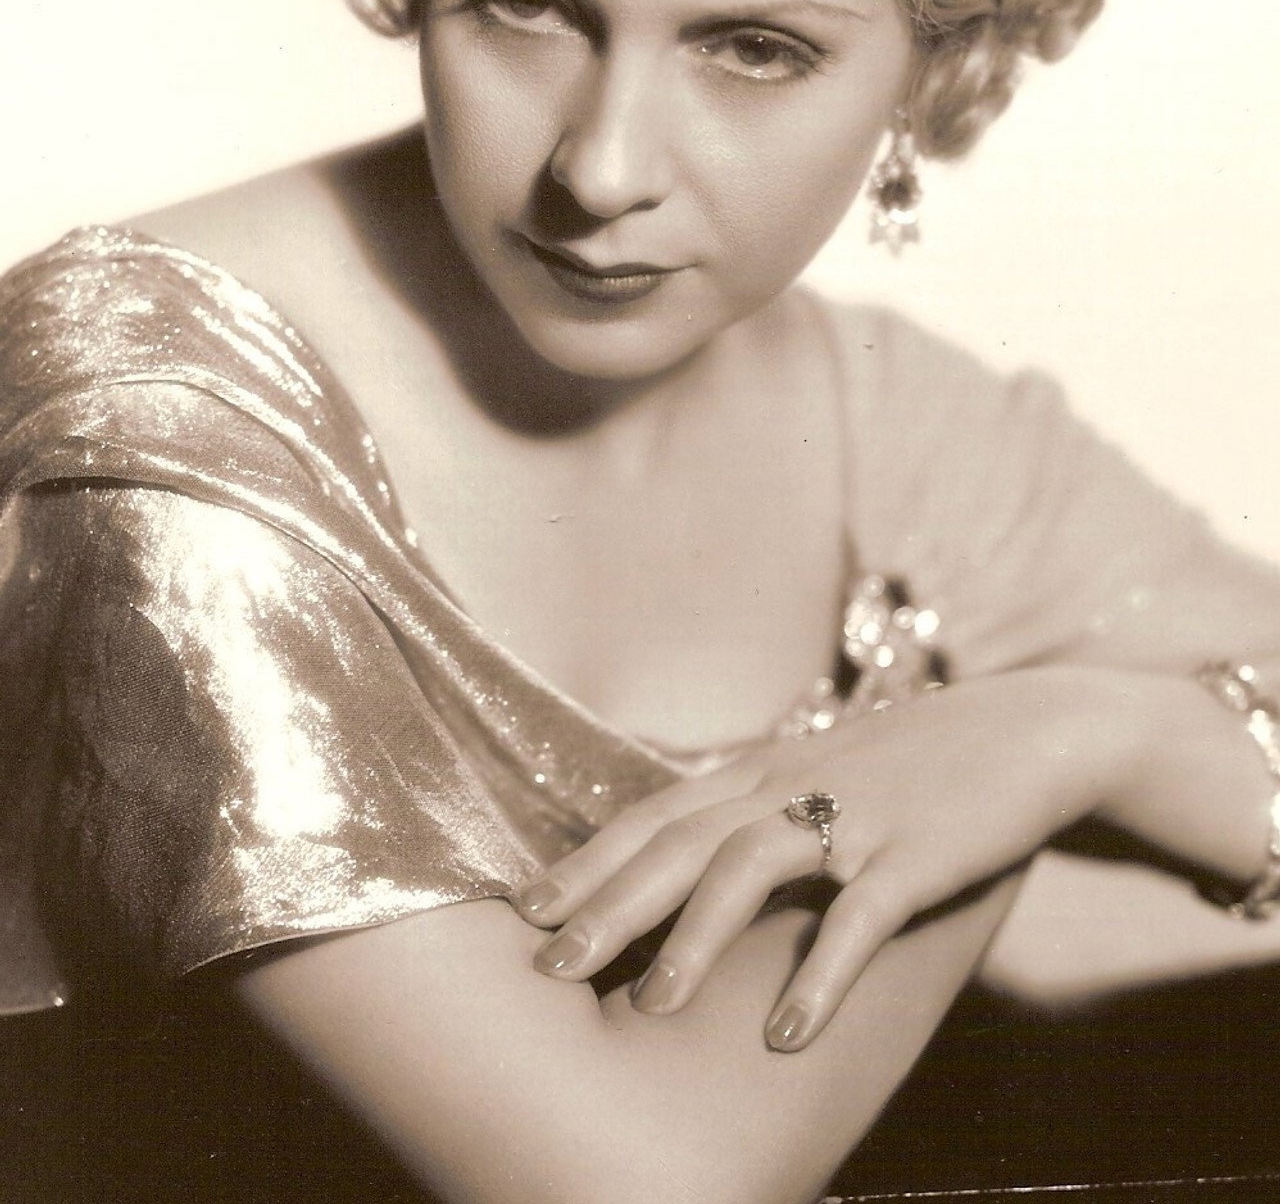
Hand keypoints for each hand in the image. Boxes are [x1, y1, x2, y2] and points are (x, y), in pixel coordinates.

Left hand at [512, 664, 1151, 1048]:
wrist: (1029, 729)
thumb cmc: (912, 765)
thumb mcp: (820, 775)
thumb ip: (754, 810)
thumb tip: (678, 867)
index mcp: (762, 771)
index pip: (655, 815)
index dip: (588, 862)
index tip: (522, 911)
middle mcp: (792, 785)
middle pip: (681, 841)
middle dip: (610, 903)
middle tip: (549, 966)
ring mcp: (853, 816)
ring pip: (752, 866)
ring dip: (696, 938)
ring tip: (648, 1007)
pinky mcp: (916, 852)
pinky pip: (860, 917)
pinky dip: (821, 975)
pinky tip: (789, 1036)